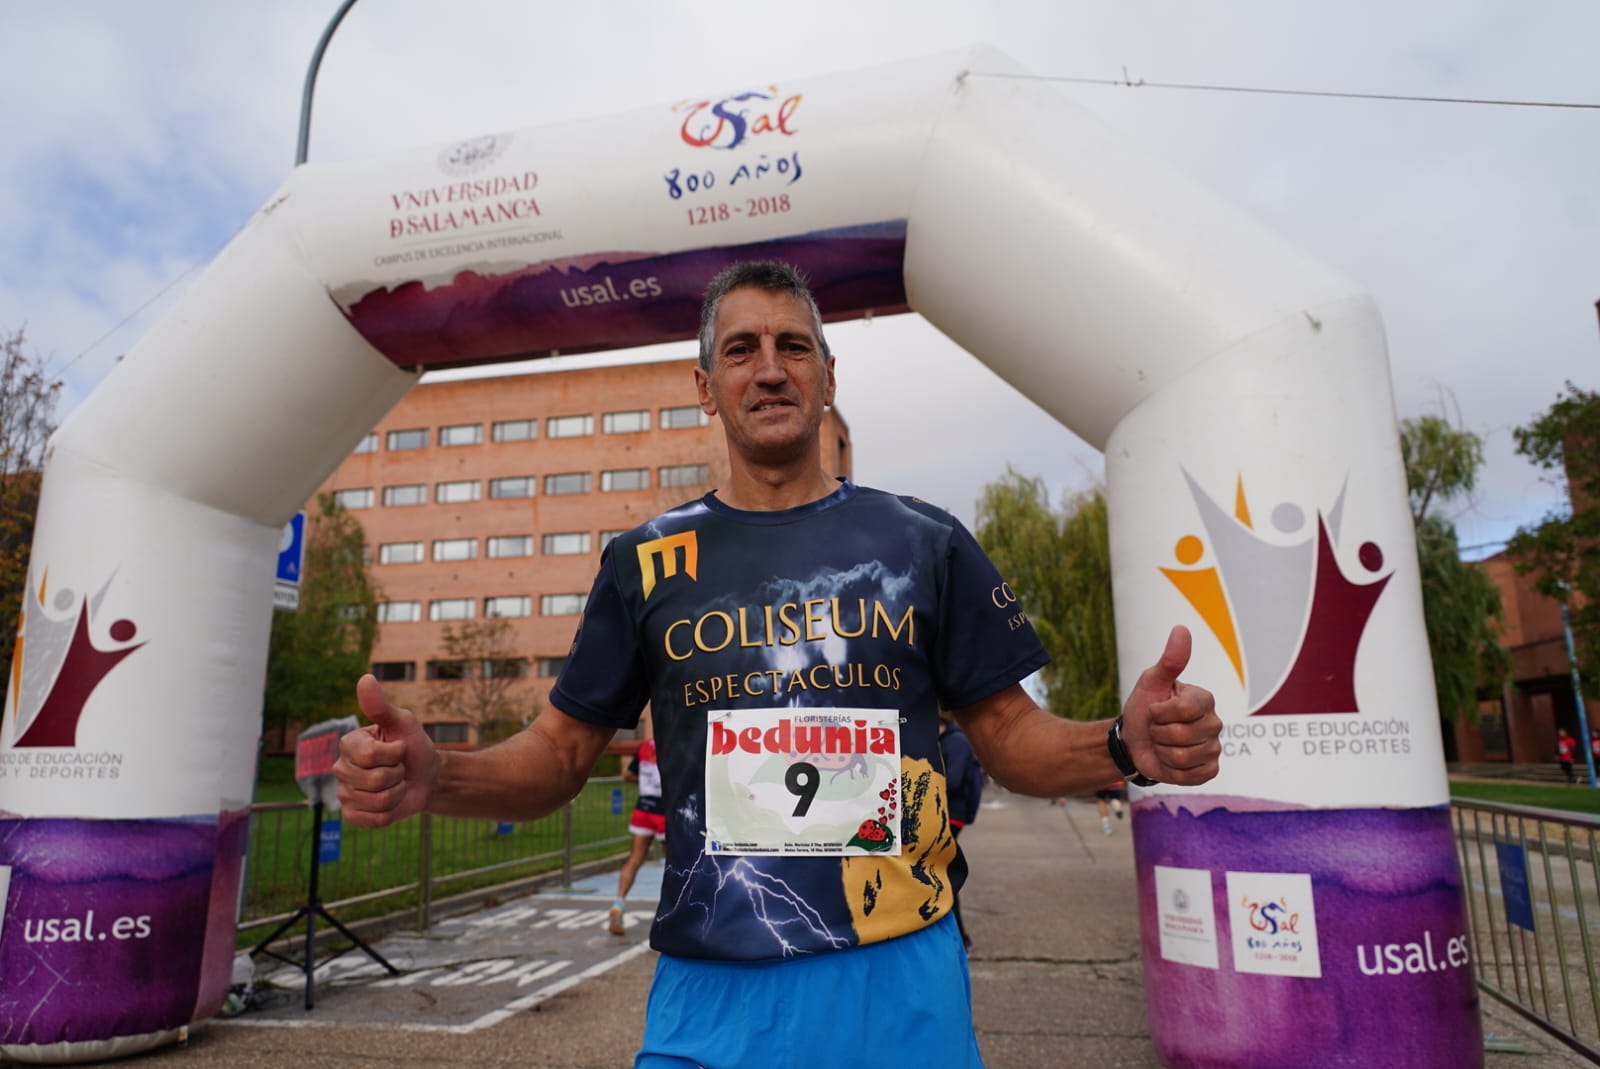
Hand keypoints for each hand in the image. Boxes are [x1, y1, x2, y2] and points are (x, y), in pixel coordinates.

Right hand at [334, 674, 438, 826]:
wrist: (426, 776)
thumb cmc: (413, 745)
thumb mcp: (403, 722)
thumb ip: (381, 706)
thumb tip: (365, 678)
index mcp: (348, 744)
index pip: (370, 756)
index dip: (394, 753)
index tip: (399, 748)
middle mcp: (339, 768)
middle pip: (375, 781)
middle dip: (398, 774)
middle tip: (398, 768)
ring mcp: (343, 794)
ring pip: (379, 801)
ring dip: (398, 792)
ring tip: (396, 783)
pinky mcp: (352, 815)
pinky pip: (376, 820)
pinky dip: (393, 811)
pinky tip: (391, 801)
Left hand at [1119, 626, 1221, 785]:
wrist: (1134, 740)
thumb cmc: (1144, 707)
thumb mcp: (1151, 682)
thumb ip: (1170, 660)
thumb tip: (1182, 629)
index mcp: (1204, 699)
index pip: (1183, 710)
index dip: (1159, 713)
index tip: (1154, 710)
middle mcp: (1214, 723)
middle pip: (1181, 736)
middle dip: (1158, 733)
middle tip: (1156, 729)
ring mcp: (1214, 748)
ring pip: (1183, 757)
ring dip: (1162, 752)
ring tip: (1162, 744)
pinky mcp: (1209, 770)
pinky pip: (1190, 776)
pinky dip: (1171, 770)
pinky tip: (1169, 760)